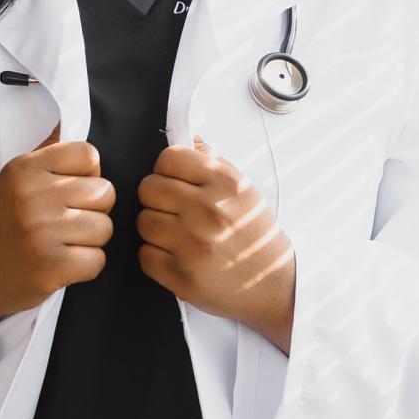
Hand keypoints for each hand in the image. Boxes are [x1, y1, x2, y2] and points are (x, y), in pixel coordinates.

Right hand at [0, 121, 114, 345]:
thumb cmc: (4, 226)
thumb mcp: (14, 180)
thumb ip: (46, 155)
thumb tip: (64, 123)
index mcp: (24, 169)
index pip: (89, 155)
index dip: (88, 175)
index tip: (70, 192)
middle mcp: (32, 196)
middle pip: (104, 192)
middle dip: (94, 210)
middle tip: (66, 222)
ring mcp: (42, 232)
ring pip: (105, 227)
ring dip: (91, 240)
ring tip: (63, 243)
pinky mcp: (52, 266)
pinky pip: (98, 260)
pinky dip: (86, 265)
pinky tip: (62, 263)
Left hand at [136, 134, 295, 345]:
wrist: (275, 283)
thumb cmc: (253, 233)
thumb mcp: (242, 188)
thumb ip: (210, 160)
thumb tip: (185, 135)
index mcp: (225, 183)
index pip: (168, 158)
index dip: (167, 170)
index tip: (176, 182)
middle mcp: (209, 211)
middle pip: (148, 188)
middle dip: (157, 198)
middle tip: (174, 210)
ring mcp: (194, 246)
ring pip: (143, 221)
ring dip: (155, 228)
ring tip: (177, 234)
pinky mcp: (182, 277)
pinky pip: (145, 255)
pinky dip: (156, 257)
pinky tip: (177, 256)